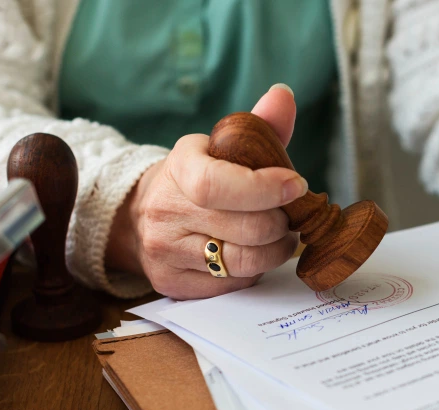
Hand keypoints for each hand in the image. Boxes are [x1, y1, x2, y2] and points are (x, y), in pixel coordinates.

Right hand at [106, 86, 303, 298]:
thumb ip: (259, 125)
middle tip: (289, 216)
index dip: (264, 189)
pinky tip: (251, 254)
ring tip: (280, 236)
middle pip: (245, 229)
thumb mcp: (222, 147)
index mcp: (179, 168)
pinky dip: (252, 271)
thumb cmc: (198, 179)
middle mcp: (165, 211)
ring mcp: (165, 252)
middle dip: (281, 223)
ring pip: (243, 262)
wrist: (142, 215)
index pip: (217, 184)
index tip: (296, 186)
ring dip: (275, 251)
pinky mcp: (172, 283)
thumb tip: (283, 95)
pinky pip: (232, 284)